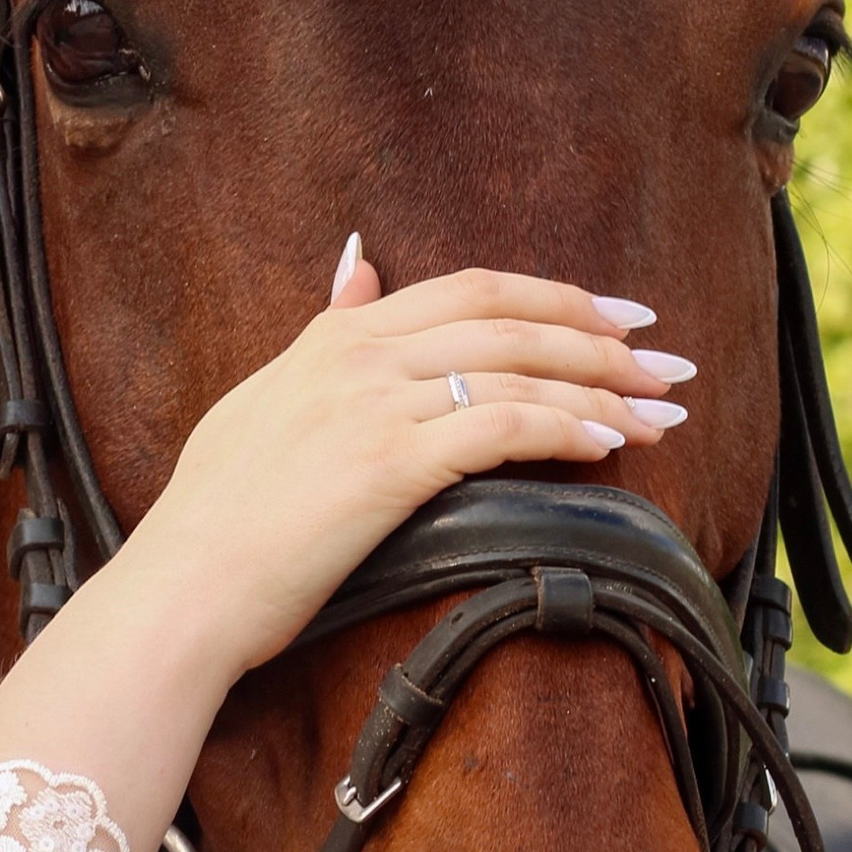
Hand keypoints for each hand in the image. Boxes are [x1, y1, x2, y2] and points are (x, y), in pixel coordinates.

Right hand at [122, 254, 690, 684]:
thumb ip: (322, 330)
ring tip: (661, 410)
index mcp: (335, 337)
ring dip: (602, 387)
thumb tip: (359, 264)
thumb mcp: (264, 398)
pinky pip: (500, 426)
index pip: (467, 289)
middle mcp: (358, 355)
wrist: (185, 588)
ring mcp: (373, 405)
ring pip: (516, 369)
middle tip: (665, 360)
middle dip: (599, 336)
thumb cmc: (216, 517)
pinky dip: (563, 427)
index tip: (614, 316)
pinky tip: (608, 442)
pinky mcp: (389, 464)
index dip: (551, 296)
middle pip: (507, 318)